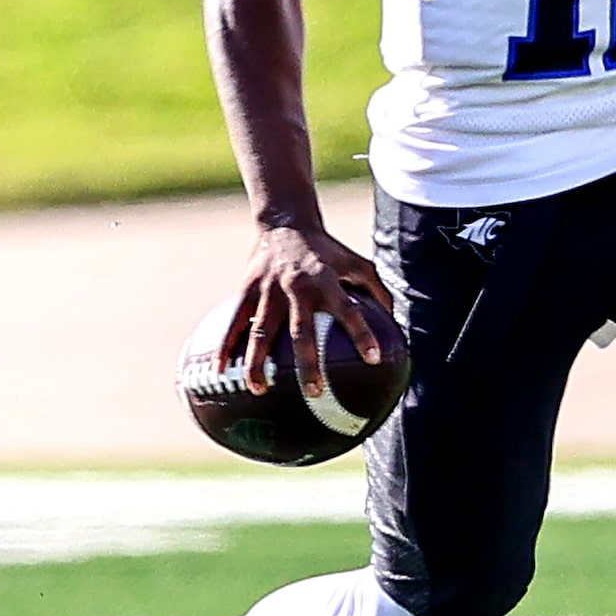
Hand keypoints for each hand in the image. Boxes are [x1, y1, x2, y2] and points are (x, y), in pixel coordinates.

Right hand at [216, 225, 389, 397]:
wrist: (285, 223)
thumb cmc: (327, 250)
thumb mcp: (356, 262)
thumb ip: (376, 289)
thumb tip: (395, 320)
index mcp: (327, 280)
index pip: (349, 309)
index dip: (362, 333)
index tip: (374, 359)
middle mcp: (297, 287)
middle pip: (301, 330)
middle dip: (307, 362)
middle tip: (315, 391)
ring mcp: (269, 290)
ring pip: (261, 331)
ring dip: (258, 362)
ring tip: (258, 389)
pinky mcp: (247, 290)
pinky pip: (235, 322)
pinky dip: (226, 346)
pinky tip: (221, 371)